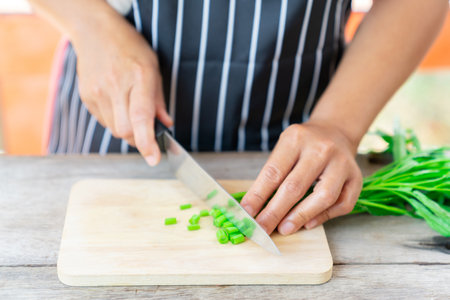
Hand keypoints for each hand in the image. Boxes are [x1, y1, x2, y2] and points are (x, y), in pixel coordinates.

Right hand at [73, 10, 171, 164]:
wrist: (95, 32)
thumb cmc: (130, 48)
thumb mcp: (153, 68)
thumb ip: (159, 100)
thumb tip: (166, 125)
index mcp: (138, 77)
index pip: (141, 118)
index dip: (147, 142)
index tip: (153, 158)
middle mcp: (116, 86)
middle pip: (125, 131)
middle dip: (139, 140)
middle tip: (147, 135)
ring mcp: (97, 92)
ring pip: (114, 129)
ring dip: (127, 130)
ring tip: (131, 112)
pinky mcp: (86, 97)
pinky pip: (103, 121)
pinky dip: (114, 121)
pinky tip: (118, 105)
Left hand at [240, 122, 362, 234]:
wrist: (335, 132)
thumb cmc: (303, 146)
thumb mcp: (284, 149)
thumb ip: (271, 176)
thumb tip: (255, 210)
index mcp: (296, 138)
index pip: (273, 172)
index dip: (258, 196)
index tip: (246, 214)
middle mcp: (321, 149)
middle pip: (295, 186)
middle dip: (275, 212)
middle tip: (262, 229)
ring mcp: (342, 163)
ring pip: (323, 196)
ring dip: (301, 216)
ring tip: (284, 229)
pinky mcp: (356, 178)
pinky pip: (341, 204)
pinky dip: (323, 217)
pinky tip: (307, 223)